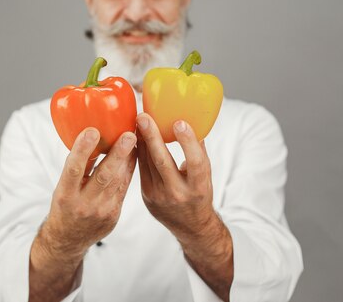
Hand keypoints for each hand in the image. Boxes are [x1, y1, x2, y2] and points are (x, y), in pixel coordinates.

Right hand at [40, 127, 136, 258]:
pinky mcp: (114, 215)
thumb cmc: (64, 206)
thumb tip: (92, 137)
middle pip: (103, 176)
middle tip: (129, 135)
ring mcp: (101, 212)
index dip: (82, 150)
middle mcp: (83, 204)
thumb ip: (76, 168)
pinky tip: (133, 156)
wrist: (68, 239)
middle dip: (118, 154)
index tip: (92, 131)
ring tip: (134, 139)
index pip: (73, 169)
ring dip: (128, 159)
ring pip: (118, 181)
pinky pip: (123, 189)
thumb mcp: (62, 188)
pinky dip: (128, 170)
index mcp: (65, 195)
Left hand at [136, 113, 217, 242]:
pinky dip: (139, 151)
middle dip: (152, 137)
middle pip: (163, 161)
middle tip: (143, 117)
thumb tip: (192, 121)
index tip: (179, 122)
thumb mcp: (206, 176)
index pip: (195, 162)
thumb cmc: (200, 194)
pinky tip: (136, 136)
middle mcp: (178, 193)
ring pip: (148, 163)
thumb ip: (199, 152)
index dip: (187, 142)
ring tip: (138, 121)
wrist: (191, 226)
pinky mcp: (146, 195)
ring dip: (142, 140)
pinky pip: (141, 169)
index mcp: (199, 187)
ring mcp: (159, 196)